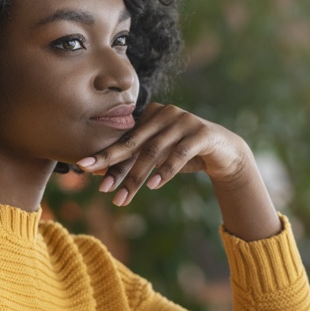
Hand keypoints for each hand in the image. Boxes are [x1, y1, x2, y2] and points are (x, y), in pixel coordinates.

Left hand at [75, 102, 252, 206]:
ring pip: (154, 151)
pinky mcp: (202, 133)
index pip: (126, 139)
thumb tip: (102, 176)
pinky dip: (166, 170)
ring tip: (122, 198)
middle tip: (97, 183)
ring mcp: (185, 120)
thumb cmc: (186, 154)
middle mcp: (165, 112)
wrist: (225, 152)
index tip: (84, 170)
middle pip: (135, 142)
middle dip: (113, 164)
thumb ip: (137, 158)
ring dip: (136, 176)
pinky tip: (154, 185)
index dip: (107, 157)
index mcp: (152, 113)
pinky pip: (180, 153)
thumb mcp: (160, 155)